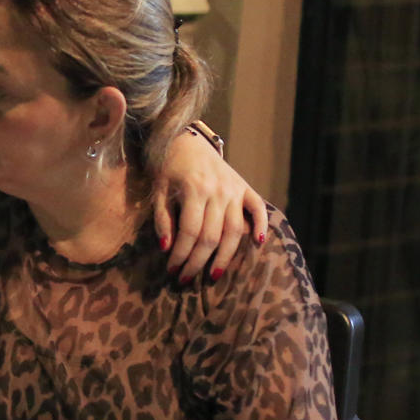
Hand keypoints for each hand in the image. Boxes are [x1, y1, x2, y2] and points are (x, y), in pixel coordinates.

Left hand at [154, 130, 267, 282]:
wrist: (186, 140)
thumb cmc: (168, 167)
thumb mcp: (158, 190)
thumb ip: (162, 219)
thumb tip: (166, 249)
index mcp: (194, 190)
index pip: (190, 232)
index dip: (181, 255)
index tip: (172, 270)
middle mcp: (218, 191)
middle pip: (212, 236)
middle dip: (198, 262)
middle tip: (186, 279)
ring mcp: (234, 189)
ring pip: (234, 230)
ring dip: (225, 256)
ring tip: (213, 275)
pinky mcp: (245, 187)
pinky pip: (258, 208)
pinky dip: (261, 225)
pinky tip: (258, 243)